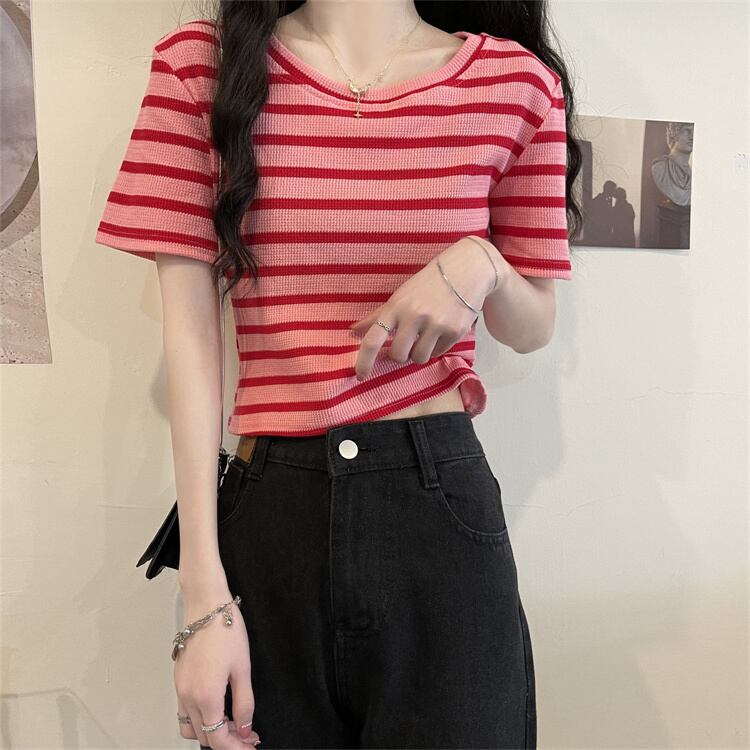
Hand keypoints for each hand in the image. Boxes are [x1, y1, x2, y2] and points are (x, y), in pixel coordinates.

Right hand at [174, 597, 260, 747]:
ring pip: (190, 728)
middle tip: (247, 735)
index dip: (236, 747)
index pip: (218, 738)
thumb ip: (244, 703)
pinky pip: (184, 712)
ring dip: (210, 732)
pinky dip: (199, 718)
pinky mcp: (178, 680)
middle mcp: (188, 696)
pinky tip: (217, 708)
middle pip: (204, 737)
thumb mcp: (243, 668)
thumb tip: (245, 729)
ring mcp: (180, 689)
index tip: (250, 744)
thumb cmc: (225, 630)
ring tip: (231, 723)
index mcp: (206, 696)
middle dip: (227, 741)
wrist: (206, 606)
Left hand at [349, 236, 502, 379]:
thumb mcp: (400, 296)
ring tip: (425, 335)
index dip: (364, 361)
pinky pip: (439, 352)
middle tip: (407, 343)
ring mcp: (435, 324)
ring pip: (419, 358)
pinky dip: (437, 346)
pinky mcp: (454, 331)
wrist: (466, 270)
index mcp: (395, 307)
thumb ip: (377, 317)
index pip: (373, 339)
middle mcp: (414, 316)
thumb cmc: (427, 284)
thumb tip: (352, 332)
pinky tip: (441, 329)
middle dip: (400, 355)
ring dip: (420, 353)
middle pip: (398, 355)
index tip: (360, 375)